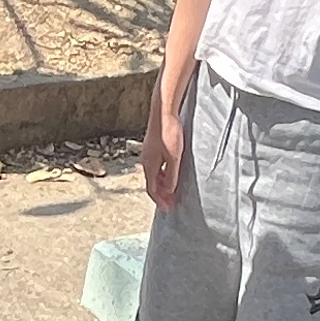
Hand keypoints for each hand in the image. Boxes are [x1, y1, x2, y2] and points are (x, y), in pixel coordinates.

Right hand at [140, 76, 190, 206]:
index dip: (160, 200)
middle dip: (161, 195)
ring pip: (153, 174)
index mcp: (149, 165)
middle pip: (151, 183)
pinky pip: (155, 166)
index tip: (168, 209)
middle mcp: (145, 161)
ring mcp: (148, 153)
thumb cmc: (169, 132)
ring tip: (171, 190)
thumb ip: (172, 174)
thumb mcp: (174, 156)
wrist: (163, 112)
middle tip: (170, 203)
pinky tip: (170, 172)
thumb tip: (170, 189)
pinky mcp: (152, 147)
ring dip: (161, 184)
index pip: (152, 189)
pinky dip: (161, 174)